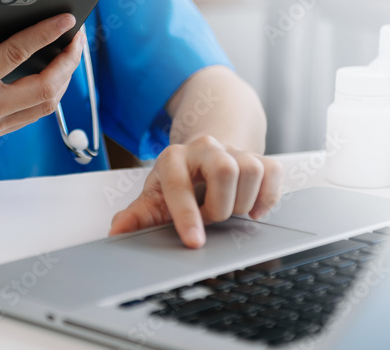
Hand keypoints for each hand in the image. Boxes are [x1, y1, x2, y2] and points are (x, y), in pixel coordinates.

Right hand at [0, 5, 84, 147]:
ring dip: (64, 79)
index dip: (45, 35)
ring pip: (45, 106)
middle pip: (44, 89)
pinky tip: (52, 71)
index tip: (67, 19)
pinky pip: (32, 114)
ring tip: (70, 52)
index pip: (15, 56)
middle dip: (68, 62)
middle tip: (77, 36)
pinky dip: (49, 92)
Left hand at [109, 136, 282, 248]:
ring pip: (252, 170)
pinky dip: (268, 197)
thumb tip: (116, 232)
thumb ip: (137, 216)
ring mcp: (234, 150)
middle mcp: (204, 148)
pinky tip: (254, 210)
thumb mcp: (154, 199)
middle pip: (225, 170)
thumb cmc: (177, 183)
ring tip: (228, 209)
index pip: (180, 184)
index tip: (194, 242)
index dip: (187, 216)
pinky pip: (273, 172)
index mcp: (173, 158)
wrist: (203, 157)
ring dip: (243, 202)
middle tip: (211, 217)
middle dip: (220, 206)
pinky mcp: (259, 158)